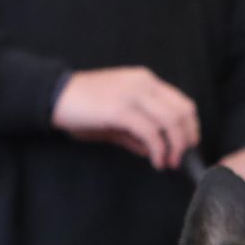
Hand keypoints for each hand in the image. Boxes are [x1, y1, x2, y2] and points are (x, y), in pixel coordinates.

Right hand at [52, 67, 199, 170]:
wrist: (54, 96)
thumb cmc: (82, 108)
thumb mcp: (116, 120)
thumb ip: (137, 134)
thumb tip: (156, 152)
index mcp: (145, 80)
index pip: (182, 102)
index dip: (190, 128)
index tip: (187, 148)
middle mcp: (143, 83)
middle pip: (182, 111)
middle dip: (186, 139)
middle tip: (180, 159)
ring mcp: (133, 94)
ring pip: (171, 121)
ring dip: (174, 147)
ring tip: (167, 163)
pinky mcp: (120, 109)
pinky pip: (151, 132)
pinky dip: (158, 150)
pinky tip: (155, 161)